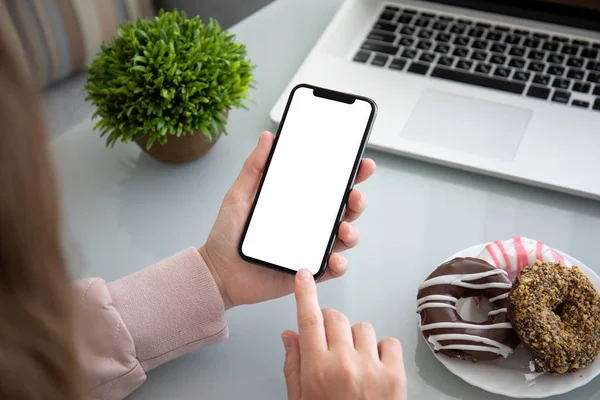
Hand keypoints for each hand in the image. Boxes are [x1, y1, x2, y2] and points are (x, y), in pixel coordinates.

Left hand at [199, 131, 375, 309]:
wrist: (218, 272)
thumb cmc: (228, 235)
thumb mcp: (240, 195)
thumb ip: (255, 167)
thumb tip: (268, 137)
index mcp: (298, 202)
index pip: (330, 185)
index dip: (350, 174)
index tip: (361, 164)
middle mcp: (310, 223)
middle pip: (345, 209)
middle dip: (357, 200)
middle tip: (354, 195)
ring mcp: (311, 246)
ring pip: (345, 238)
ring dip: (352, 232)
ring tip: (344, 228)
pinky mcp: (308, 271)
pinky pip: (332, 268)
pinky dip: (339, 264)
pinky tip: (334, 258)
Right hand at [282, 269, 406, 399]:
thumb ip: (293, 365)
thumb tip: (289, 335)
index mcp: (317, 369)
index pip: (308, 320)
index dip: (305, 294)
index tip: (304, 277)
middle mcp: (344, 363)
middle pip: (336, 318)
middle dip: (331, 325)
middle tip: (331, 344)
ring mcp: (372, 368)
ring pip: (362, 327)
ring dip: (356, 339)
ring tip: (355, 362)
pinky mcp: (395, 375)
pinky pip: (389, 341)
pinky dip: (382, 350)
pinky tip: (374, 367)